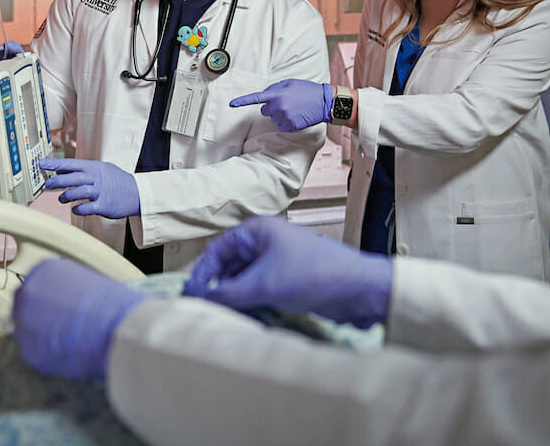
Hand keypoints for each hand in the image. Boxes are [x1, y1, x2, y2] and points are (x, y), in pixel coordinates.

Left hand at [11, 258, 145, 379]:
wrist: (117, 328)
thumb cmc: (112, 305)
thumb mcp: (86, 282)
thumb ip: (66, 290)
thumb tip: (64, 303)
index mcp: (43, 270)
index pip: (33, 286)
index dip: (45, 303)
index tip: (55, 311)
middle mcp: (28, 292)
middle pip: (24, 309)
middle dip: (39, 320)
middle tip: (60, 329)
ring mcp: (24, 322)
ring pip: (27, 334)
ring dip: (42, 339)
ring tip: (69, 342)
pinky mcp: (29, 350)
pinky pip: (34, 354)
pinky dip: (48, 357)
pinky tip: (68, 353)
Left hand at [39, 157, 140, 217]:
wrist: (138, 193)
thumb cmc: (117, 181)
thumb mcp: (102, 169)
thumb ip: (83, 170)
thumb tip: (60, 169)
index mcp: (95, 167)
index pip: (71, 163)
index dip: (55, 163)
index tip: (41, 163)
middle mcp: (97, 178)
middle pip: (73, 177)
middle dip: (57, 181)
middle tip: (47, 184)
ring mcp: (101, 192)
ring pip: (79, 192)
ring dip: (66, 196)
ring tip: (61, 199)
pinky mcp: (104, 205)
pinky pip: (87, 208)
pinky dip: (78, 209)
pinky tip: (75, 209)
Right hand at [183, 216, 392, 328]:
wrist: (359, 289)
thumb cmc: (313, 276)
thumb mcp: (264, 285)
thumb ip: (228, 293)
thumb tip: (199, 299)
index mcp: (258, 231)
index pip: (218, 250)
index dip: (202, 273)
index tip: (190, 297)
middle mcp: (266, 242)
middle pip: (230, 265)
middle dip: (217, 287)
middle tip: (204, 311)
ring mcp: (278, 261)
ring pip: (244, 280)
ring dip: (234, 298)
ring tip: (223, 317)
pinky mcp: (289, 280)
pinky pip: (260, 290)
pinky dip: (250, 303)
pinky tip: (245, 318)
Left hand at [229, 79, 332, 131]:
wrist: (324, 102)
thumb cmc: (307, 90)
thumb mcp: (290, 83)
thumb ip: (275, 88)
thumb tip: (266, 95)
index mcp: (276, 94)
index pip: (255, 98)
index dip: (242, 102)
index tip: (232, 104)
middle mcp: (278, 106)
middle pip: (265, 110)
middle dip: (272, 107)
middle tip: (286, 103)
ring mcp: (283, 117)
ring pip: (274, 119)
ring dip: (281, 115)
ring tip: (295, 109)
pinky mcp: (289, 126)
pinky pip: (281, 126)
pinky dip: (287, 123)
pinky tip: (296, 116)